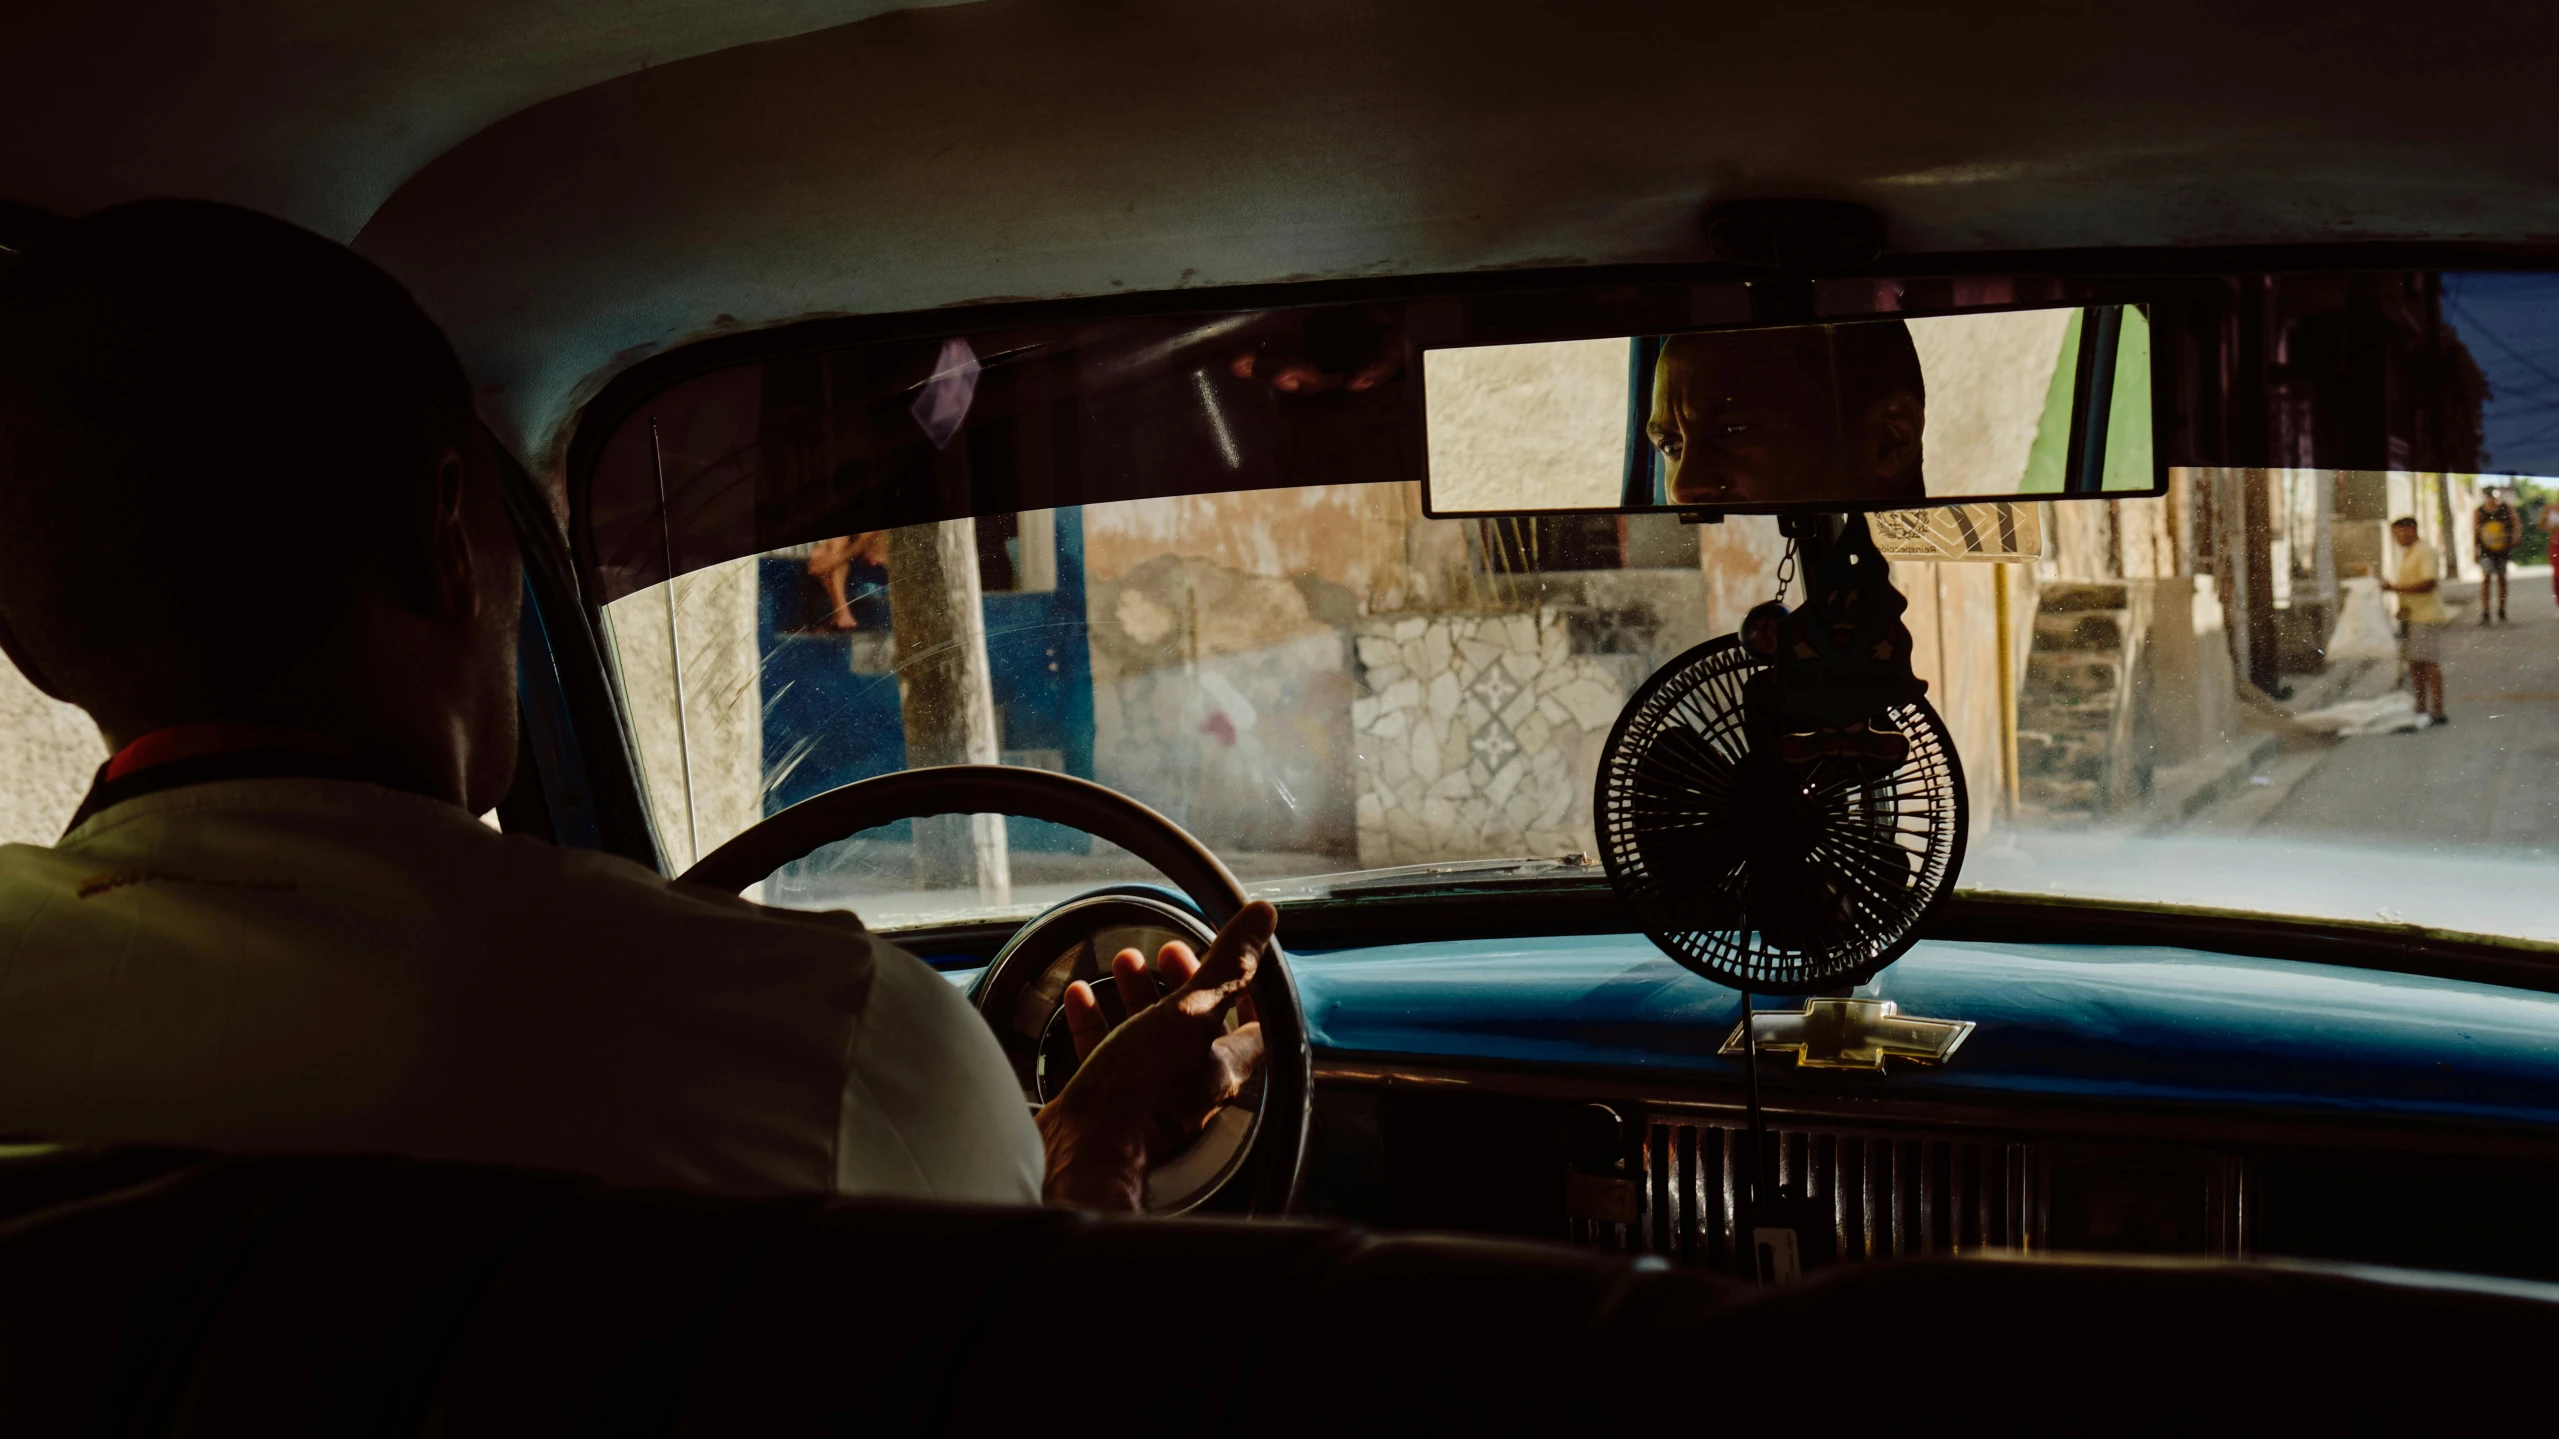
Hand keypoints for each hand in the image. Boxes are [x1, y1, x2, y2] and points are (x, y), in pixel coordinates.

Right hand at [1034, 901, 1274, 1210]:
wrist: (1083, 1147)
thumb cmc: (1143, 1089)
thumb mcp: (1190, 1013)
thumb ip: (1228, 967)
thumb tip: (1262, 917)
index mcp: (1223, 1066)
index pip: (1258, 1026)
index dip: (1251, 989)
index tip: (1235, 959)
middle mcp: (1191, 1084)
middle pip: (1197, 1025)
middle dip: (1183, 981)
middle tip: (1168, 953)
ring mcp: (1149, 1094)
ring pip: (1149, 1036)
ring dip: (1138, 995)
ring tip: (1125, 962)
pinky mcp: (1108, 1100)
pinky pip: (1105, 1053)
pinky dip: (1095, 1020)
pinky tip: (1081, 996)